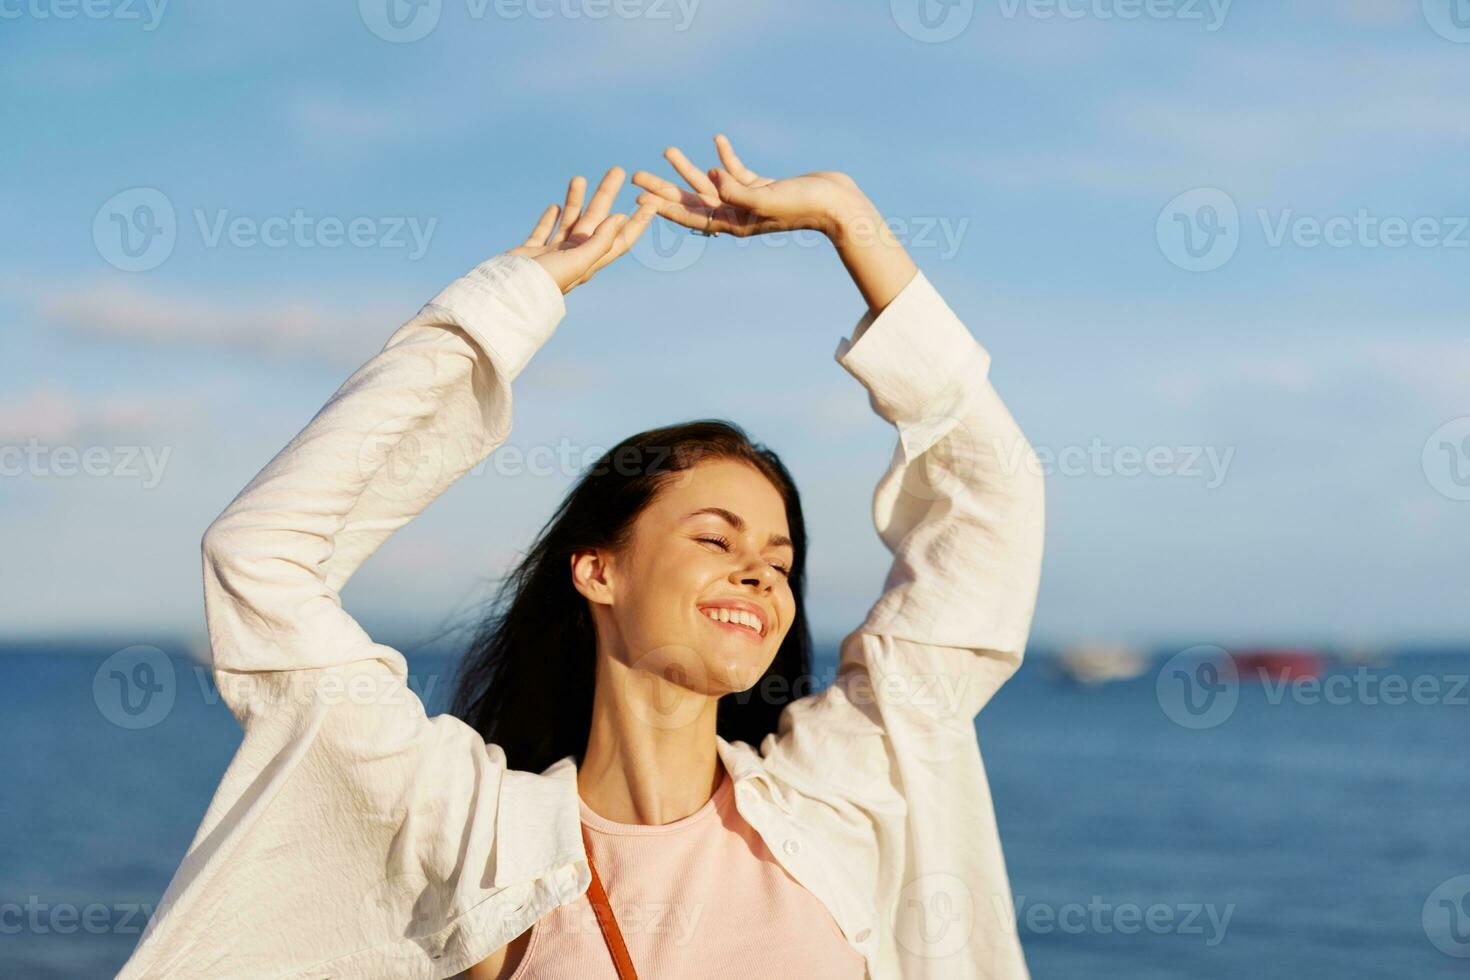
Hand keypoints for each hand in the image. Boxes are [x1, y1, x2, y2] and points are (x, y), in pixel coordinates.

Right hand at [509, 167, 658, 293]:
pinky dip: (551, 218)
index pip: (620, 239)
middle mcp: (574, 257)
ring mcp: (553, 254)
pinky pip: (545, 231)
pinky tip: (556, 206)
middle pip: (596, 220)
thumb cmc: (546, 282)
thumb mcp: (579, 261)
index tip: (651, 202)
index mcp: (590, 261)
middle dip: (606, 195)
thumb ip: (600, 240)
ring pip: (570, 221)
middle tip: (616, 170)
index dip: (637, 222)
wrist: (509, 294)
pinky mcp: (533, 253)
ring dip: (577, 200)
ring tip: (580, 178)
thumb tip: (621, 217)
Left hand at [631, 134, 868, 238]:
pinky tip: (717, 140)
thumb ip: (737, 190)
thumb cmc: (804, 205)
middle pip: (691, 200)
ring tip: (667, 151)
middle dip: (663, 188)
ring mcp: (749, 200)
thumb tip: (712, 179)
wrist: (837, 204)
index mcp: (734, 223)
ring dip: (688, 169)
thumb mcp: (766, 198)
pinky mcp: (763, 187)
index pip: (690, 215)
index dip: (662, 207)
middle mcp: (737, 214)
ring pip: (710, 183)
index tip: (638, 199)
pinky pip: (737, 171)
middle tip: (635, 175)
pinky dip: (726, 157)